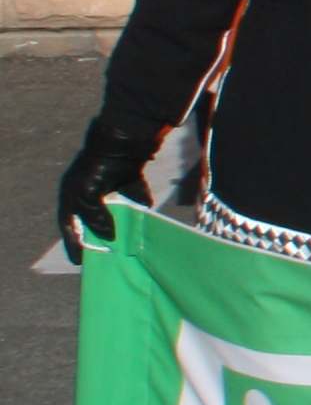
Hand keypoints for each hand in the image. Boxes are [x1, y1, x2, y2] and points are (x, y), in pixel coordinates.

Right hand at [55, 116, 155, 250]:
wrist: (123, 143)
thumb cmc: (97, 169)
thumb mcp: (87, 196)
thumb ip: (95, 217)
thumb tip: (110, 236)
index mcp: (73, 197)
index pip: (70, 226)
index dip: (74, 244)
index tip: (80, 262)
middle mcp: (90, 193)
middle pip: (94, 221)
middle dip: (100, 237)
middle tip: (107, 256)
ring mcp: (111, 188)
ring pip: (116, 213)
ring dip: (121, 226)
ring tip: (127, 245)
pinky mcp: (131, 182)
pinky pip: (136, 199)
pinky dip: (140, 209)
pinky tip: (145, 221)